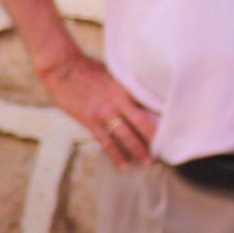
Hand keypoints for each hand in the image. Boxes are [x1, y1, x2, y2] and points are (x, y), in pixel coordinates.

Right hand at [31, 33, 157, 168]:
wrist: (62, 67)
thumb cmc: (86, 67)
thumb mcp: (112, 73)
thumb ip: (124, 86)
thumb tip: (139, 95)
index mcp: (124, 87)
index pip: (148, 104)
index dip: (160, 117)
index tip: (172, 127)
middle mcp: (117, 101)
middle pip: (142, 122)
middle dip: (154, 138)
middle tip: (165, 150)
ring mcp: (104, 112)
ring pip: (126, 135)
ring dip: (138, 149)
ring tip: (148, 162)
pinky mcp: (90, 120)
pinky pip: (106, 141)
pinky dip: (116, 154)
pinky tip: (124, 165)